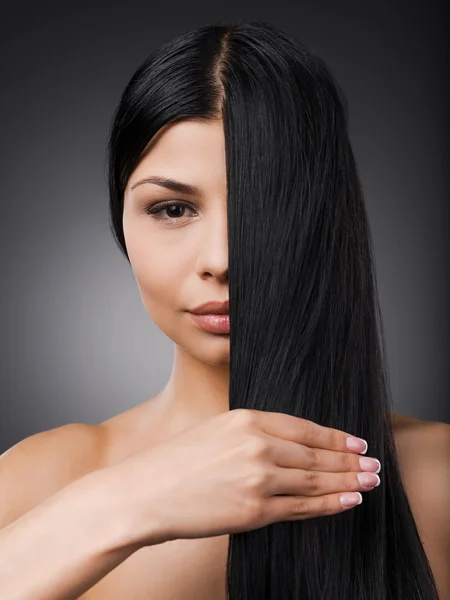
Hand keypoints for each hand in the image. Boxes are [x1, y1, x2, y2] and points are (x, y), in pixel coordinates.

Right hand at [107, 409, 380, 546]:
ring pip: (314, 479)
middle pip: (316, 453)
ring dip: (346, 481)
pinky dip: (328, 504)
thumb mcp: (215, 432)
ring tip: (369, 482)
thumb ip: (252, 435)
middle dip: (349, 460)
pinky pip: (301, 508)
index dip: (335, 436)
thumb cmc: (175, 462)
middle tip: (374, 465)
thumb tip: (290, 447)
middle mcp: (257, 444)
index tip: (357, 442)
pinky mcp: (254, 510)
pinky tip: (347, 501)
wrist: (145, 492)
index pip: (304, 427)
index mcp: (246, 418)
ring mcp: (257, 478)